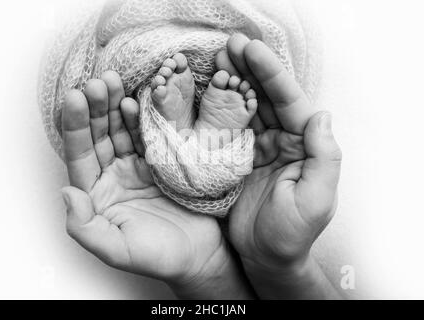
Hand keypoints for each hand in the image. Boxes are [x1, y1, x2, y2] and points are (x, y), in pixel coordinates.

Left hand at [60, 71, 252, 298]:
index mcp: (97, 195)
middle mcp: (114, 176)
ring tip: (113, 82)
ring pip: (121, 130)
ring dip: (115, 106)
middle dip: (95, 108)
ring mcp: (137, 166)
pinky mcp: (161, 161)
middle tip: (97, 83)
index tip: (74, 98)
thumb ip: (85, 227)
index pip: (80, 155)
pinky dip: (141, 117)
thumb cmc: (159, 256)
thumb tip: (66, 193)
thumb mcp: (117, 250)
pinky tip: (134, 101)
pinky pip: (147, 134)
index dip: (75, 126)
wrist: (200, 253)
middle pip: (99, 136)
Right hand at [216, 35, 341, 297]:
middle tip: (230, 46)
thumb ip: (324, 157)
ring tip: (216, 60)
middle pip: (264, 98)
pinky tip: (204, 92)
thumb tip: (322, 116)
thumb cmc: (292, 234)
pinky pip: (225, 129)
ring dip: (231, 83)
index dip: (271, 75)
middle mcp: (280, 141)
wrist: (265, 258)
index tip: (253, 51)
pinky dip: (216, 109)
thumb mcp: (316, 199)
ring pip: (244, 108)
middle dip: (248, 70)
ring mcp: (255, 148)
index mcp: (301, 146)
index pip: (289, 102)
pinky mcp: (233, 159)